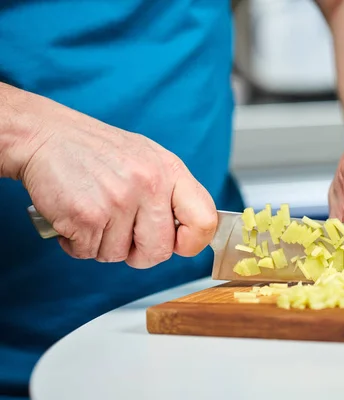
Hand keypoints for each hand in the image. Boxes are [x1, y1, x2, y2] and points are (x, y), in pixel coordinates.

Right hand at [13, 94, 216, 268]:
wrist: (46, 135)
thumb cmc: (98, 152)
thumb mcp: (148, 159)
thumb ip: (171, 192)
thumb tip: (190, 232)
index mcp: (170, 171)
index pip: (205, 220)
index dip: (193, 242)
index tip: (178, 244)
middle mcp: (149, 184)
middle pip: (160, 251)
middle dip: (139, 253)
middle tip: (123, 236)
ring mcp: (119, 200)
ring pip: (120, 256)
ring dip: (102, 245)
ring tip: (94, 216)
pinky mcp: (87, 216)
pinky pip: (89, 253)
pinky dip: (77, 244)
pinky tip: (75, 220)